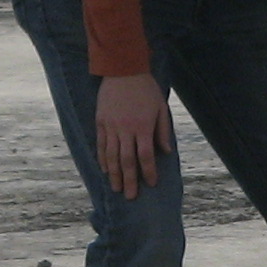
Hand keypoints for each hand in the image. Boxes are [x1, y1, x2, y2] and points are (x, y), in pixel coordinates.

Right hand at [95, 74, 173, 199]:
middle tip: (130, 196)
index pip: (146, 155)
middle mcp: (125, 129)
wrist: (123, 70)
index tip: (151, 183)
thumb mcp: (160, 108)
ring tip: (116, 188)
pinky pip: (101, 145)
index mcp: (143, 126)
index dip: (149, 171)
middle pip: (127, 160)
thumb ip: (163, 131)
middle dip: (129, 180)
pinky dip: (103, 159)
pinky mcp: (101, 122)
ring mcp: (111, 126)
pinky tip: (105, 170)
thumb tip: (166, 152)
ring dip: (114, 174)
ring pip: (112, 156)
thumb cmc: (146, 89)